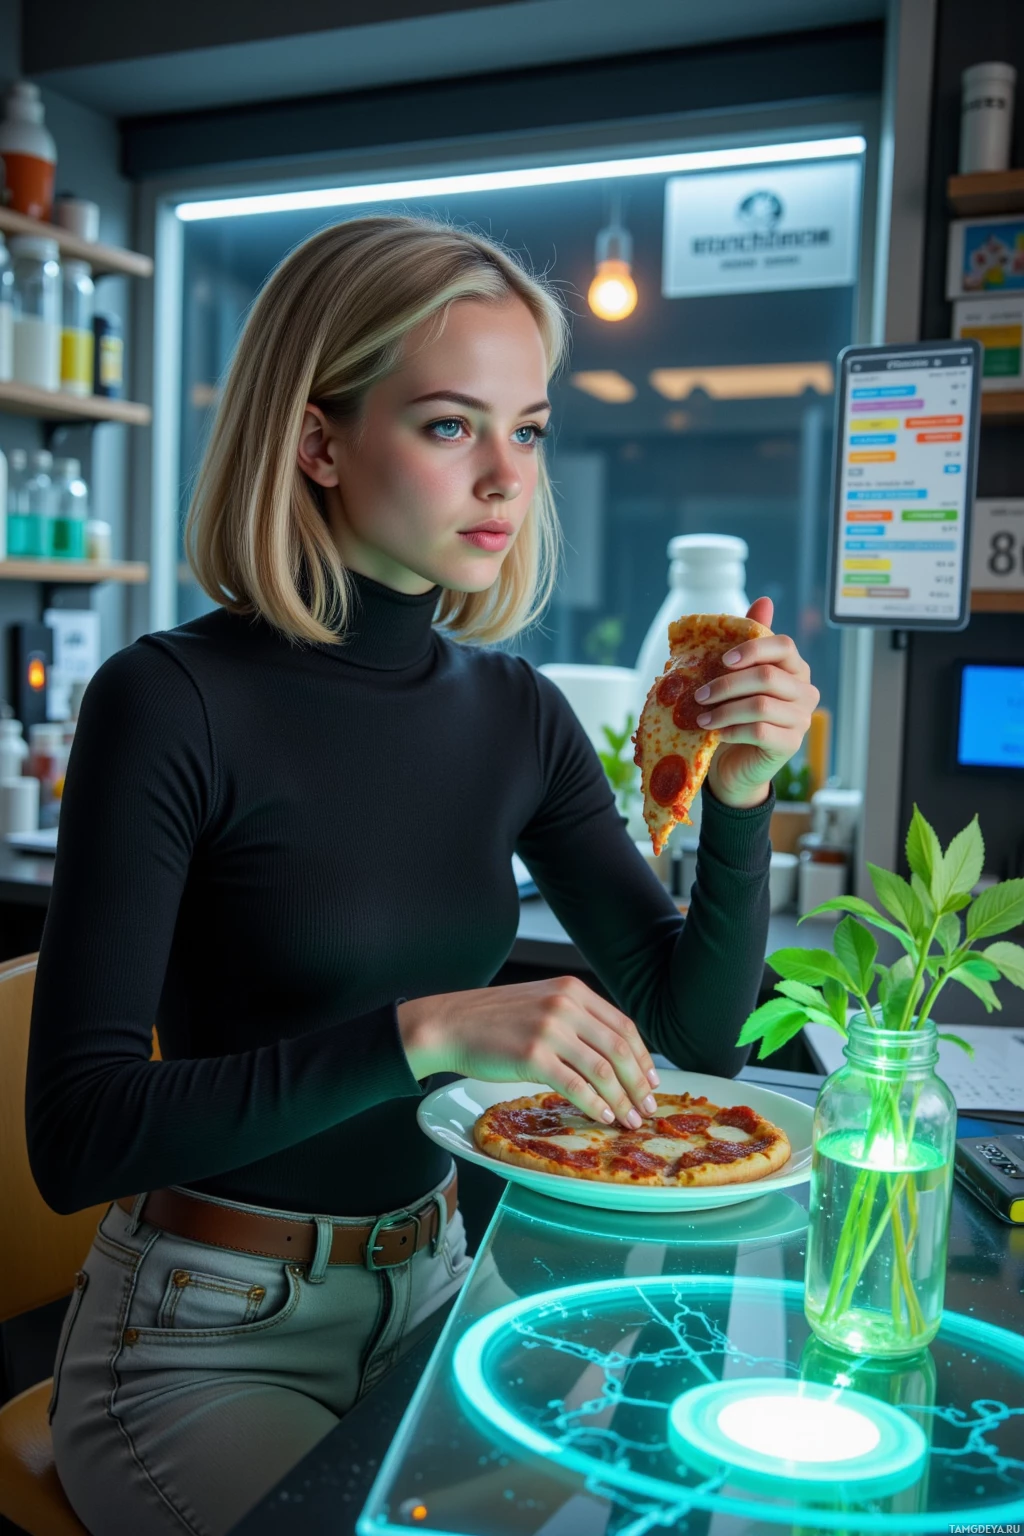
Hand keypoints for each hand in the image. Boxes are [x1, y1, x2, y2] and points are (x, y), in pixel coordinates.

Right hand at [397, 977, 660, 1129]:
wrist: (450, 1024)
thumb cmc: (493, 1020)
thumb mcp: (540, 1004)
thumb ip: (574, 1019)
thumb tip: (611, 1056)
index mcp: (572, 990)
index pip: (623, 1025)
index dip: (643, 1057)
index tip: (652, 1081)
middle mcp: (564, 1005)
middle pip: (619, 1048)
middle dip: (639, 1083)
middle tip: (648, 1107)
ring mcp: (549, 1029)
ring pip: (602, 1070)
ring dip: (622, 1099)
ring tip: (630, 1119)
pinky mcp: (532, 1055)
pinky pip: (575, 1085)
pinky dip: (595, 1104)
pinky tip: (602, 1116)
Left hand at [701, 597, 819, 809]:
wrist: (736, 761)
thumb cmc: (736, 713)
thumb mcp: (737, 676)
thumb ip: (749, 642)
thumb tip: (765, 600)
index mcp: (794, 668)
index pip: (783, 645)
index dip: (752, 648)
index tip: (722, 660)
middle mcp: (805, 691)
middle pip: (767, 676)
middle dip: (727, 684)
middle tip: (699, 694)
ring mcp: (802, 719)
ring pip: (761, 705)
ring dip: (724, 710)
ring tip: (701, 717)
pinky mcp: (791, 744)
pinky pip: (760, 731)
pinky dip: (732, 729)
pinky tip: (716, 732)